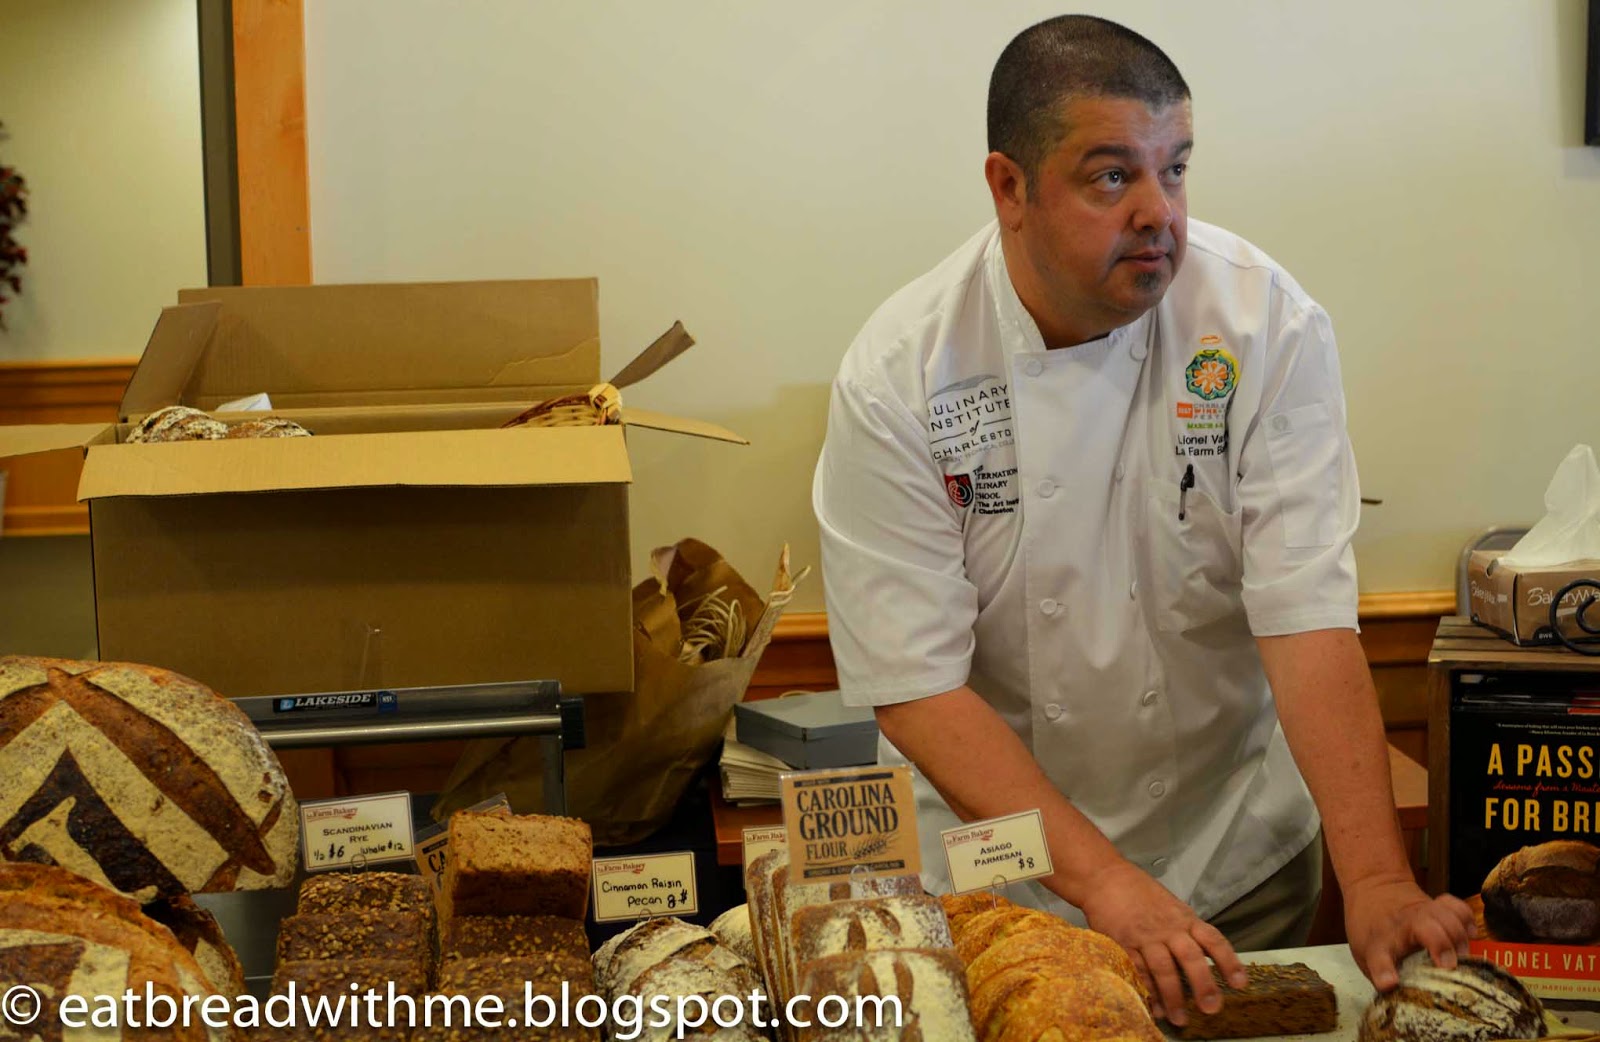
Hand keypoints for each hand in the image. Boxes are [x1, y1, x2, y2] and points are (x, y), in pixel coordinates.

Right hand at [1078, 859, 1247, 1025]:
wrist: (1104, 877)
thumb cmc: (1139, 892)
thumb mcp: (1171, 906)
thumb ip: (1186, 929)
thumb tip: (1204, 955)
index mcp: (1184, 918)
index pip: (1213, 940)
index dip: (1229, 961)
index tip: (1239, 983)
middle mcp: (1168, 928)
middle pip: (1190, 957)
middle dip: (1203, 984)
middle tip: (1211, 1007)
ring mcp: (1145, 936)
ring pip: (1163, 968)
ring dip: (1173, 996)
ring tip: (1180, 1018)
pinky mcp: (1123, 943)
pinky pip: (1137, 970)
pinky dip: (1146, 990)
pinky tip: (1154, 1006)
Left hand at [1343, 873, 1474, 990]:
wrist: (1373, 892)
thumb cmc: (1372, 932)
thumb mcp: (1367, 956)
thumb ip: (1382, 976)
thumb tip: (1396, 993)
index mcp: (1379, 944)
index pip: (1377, 958)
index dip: (1384, 972)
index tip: (1390, 982)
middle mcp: (1402, 926)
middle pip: (1424, 927)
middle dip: (1441, 945)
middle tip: (1447, 966)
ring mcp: (1421, 912)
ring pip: (1446, 916)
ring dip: (1458, 936)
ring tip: (1461, 955)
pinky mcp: (1438, 906)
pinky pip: (1457, 907)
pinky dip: (1467, 921)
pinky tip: (1469, 935)